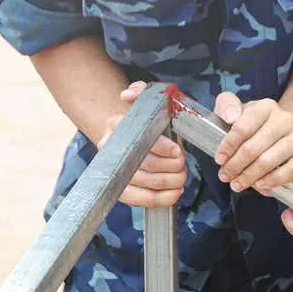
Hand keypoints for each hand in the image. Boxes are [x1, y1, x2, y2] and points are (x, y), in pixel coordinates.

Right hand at [104, 82, 187, 207]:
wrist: (130, 139)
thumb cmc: (145, 122)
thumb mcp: (146, 102)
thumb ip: (141, 92)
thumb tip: (127, 94)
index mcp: (116, 124)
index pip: (139, 138)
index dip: (161, 146)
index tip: (178, 150)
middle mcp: (109, 148)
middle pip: (144, 164)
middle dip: (170, 166)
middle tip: (183, 164)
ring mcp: (113, 171)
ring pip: (145, 182)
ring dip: (170, 181)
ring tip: (181, 176)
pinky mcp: (119, 190)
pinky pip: (140, 200)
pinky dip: (162, 199)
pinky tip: (175, 193)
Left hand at [212, 92, 292, 194]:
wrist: (283, 132)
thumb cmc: (254, 124)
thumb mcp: (237, 110)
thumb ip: (226, 105)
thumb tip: (231, 116)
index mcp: (265, 106)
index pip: (243, 127)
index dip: (228, 146)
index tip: (219, 160)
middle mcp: (285, 118)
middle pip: (254, 147)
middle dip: (236, 165)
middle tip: (225, 177)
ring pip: (269, 161)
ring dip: (250, 176)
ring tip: (238, 184)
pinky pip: (291, 171)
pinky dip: (273, 181)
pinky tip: (260, 186)